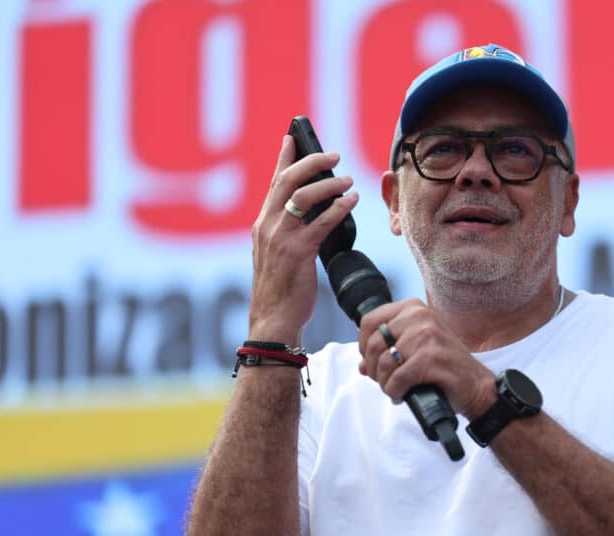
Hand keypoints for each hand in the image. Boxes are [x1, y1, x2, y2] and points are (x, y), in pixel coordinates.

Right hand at [248, 135, 358, 343]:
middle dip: (311, 162)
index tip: (292, 137)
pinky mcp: (298, 252)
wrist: (274, 318)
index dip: (284, 158)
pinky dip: (339, 208)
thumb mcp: (277, 254)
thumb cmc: (281, 289)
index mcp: (262, 225)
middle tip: (333, 155)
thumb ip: (287, 231)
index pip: (273, 183)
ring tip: (347, 179)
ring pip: (303, 197)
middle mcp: (267, 226)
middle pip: (287, 181)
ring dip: (329, 184)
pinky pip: (322, 222)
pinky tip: (351, 201)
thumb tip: (312, 211)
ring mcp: (281, 239)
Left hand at [357, 299, 496, 418]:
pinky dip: (395, 391)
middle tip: (385, 380)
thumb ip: (388, 350)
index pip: (369, 321)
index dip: (363, 345)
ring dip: (385, 383)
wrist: (476, 386)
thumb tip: (362, 365)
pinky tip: (402, 395)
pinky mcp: (432, 358)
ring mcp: (428, 336)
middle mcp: (421, 316)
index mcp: (414, 308)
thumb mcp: (416, 349)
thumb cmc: (445, 366)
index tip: (372, 360)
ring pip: (384, 363)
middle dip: (373, 368)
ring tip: (396, 389)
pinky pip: (397, 378)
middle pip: (374, 344)